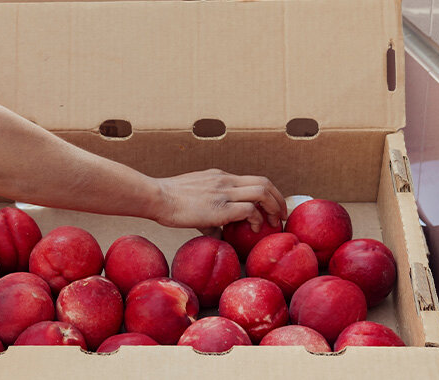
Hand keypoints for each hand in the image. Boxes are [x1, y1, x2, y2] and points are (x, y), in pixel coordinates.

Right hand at [151, 169, 286, 234]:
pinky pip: (250, 210)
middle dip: (279, 200)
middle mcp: (226, 180)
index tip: (273, 208)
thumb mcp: (195, 198)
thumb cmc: (169, 201)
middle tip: (281, 216)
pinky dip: (257, 219)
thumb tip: (219, 233)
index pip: (254, 179)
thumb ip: (210, 212)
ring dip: (274, 208)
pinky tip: (254, 229)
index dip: (270, 194)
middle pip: (265, 183)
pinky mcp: (220, 207)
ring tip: (274, 223)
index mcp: (221, 176)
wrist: (157, 197)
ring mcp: (224, 192)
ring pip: (263, 192)